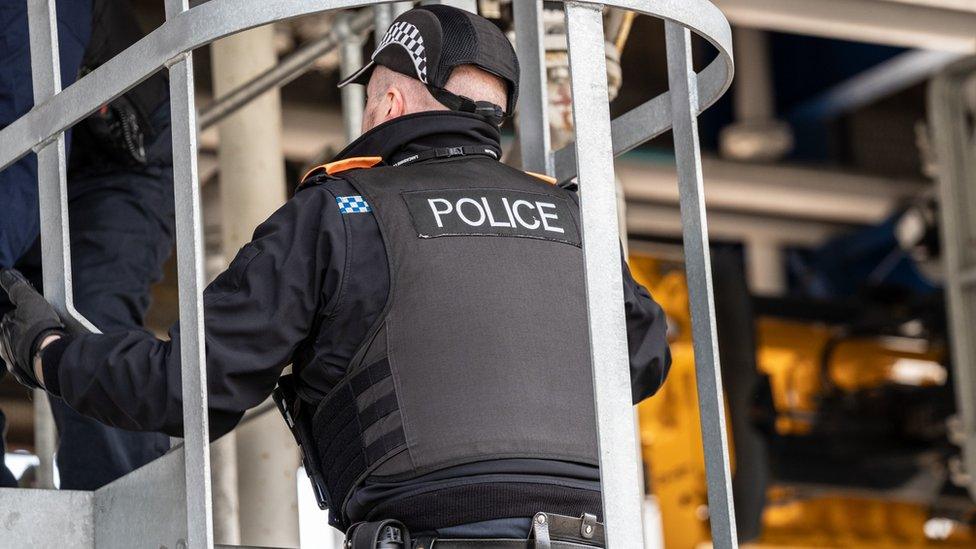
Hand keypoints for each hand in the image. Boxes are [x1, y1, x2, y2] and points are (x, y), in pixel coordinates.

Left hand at [0, 269, 65, 388]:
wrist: (52, 357)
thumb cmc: (39, 329)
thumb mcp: (29, 301)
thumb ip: (17, 288)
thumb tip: (5, 274)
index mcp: (1, 334)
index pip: (11, 320)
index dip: (27, 316)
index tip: (39, 316)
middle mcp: (5, 352)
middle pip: (18, 338)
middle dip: (29, 334)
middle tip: (47, 330)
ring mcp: (17, 367)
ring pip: (26, 355)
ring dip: (36, 349)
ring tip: (53, 344)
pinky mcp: (31, 379)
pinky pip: (35, 369)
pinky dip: (43, 363)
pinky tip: (53, 358)